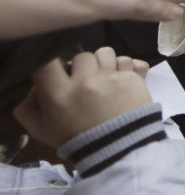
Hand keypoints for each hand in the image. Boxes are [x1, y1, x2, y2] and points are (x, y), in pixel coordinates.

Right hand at [14, 47, 152, 148]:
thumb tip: (36, 85)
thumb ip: (29, 106)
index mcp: (59, 95)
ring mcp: (111, 79)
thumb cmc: (78, 140)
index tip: (58, 69)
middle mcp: (85, 82)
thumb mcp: (42, 129)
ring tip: (106, 80)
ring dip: (105, 64)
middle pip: (81, 55)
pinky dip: (127, 69)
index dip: (51, 60)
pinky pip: (130, 61)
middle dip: (83, 67)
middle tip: (85, 83)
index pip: (47, 62)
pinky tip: (124, 81)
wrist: (119, 151)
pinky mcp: (134, 80)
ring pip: (106, 53)